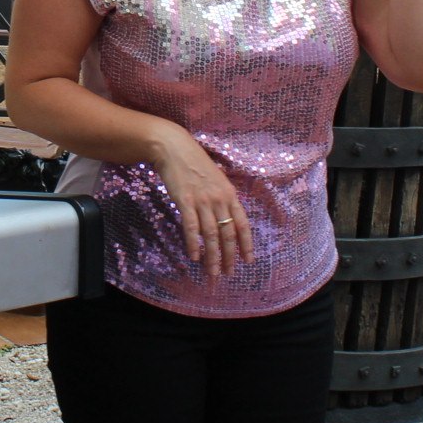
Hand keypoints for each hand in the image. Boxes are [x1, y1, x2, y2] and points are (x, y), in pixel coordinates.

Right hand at [148, 129, 250, 277]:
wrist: (175, 148)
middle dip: (229, 256)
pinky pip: (192, 227)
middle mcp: (219, 199)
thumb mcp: (216, 179)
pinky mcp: (186, 200)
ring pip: (212, 234)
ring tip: (212, 272)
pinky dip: (194, 243)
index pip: (242, 224)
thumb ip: (222, 198)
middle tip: (228, 273)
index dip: (246, 244)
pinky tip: (194, 256)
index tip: (248, 260)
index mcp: (229, 194)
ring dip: (212, 256)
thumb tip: (226, 219)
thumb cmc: (195, 164)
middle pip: (228, 233)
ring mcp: (203, 200)